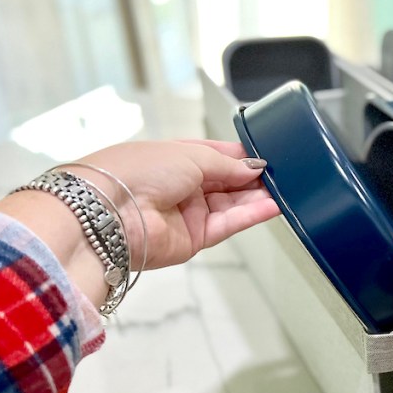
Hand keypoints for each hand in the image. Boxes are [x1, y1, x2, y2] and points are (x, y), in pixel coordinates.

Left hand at [73, 139, 279, 269]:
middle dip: (252, 177)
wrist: (109, 214)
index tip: (265, 154)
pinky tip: (272, 206)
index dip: (240, 156)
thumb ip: (227, 164)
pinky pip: (229, 224)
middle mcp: (180, 186)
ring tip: (284, 189)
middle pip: (226, 182)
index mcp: (173, 158)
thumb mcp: (190, 154)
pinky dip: (251, 215)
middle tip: (280, 173)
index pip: (215, 156)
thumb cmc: (138, 172)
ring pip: (231, 204)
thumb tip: (253, 167)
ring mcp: (187, 213)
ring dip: (256, 196)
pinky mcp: (194, 239)